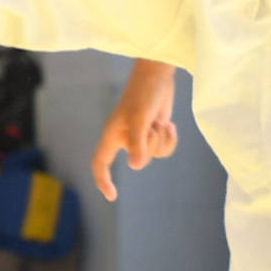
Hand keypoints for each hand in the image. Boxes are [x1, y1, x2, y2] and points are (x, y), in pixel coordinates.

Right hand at [90, 60, 178, 201]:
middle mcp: (125, 137)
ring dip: (162, 139)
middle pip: (139, 160)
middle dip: (151, 144)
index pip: (100, 163)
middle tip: (152, 124)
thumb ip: (137, 143)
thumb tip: (136, 166)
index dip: (103, 180)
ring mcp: (141, 135)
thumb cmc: (144, 92)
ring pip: (154, 154)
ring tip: (159, 121)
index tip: (112, 196)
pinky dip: (169, 138)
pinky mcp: (154, 131)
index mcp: (113, 134)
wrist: (158, 74)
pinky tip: (169, 124)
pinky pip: (164, 148)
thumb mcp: (140, 118)